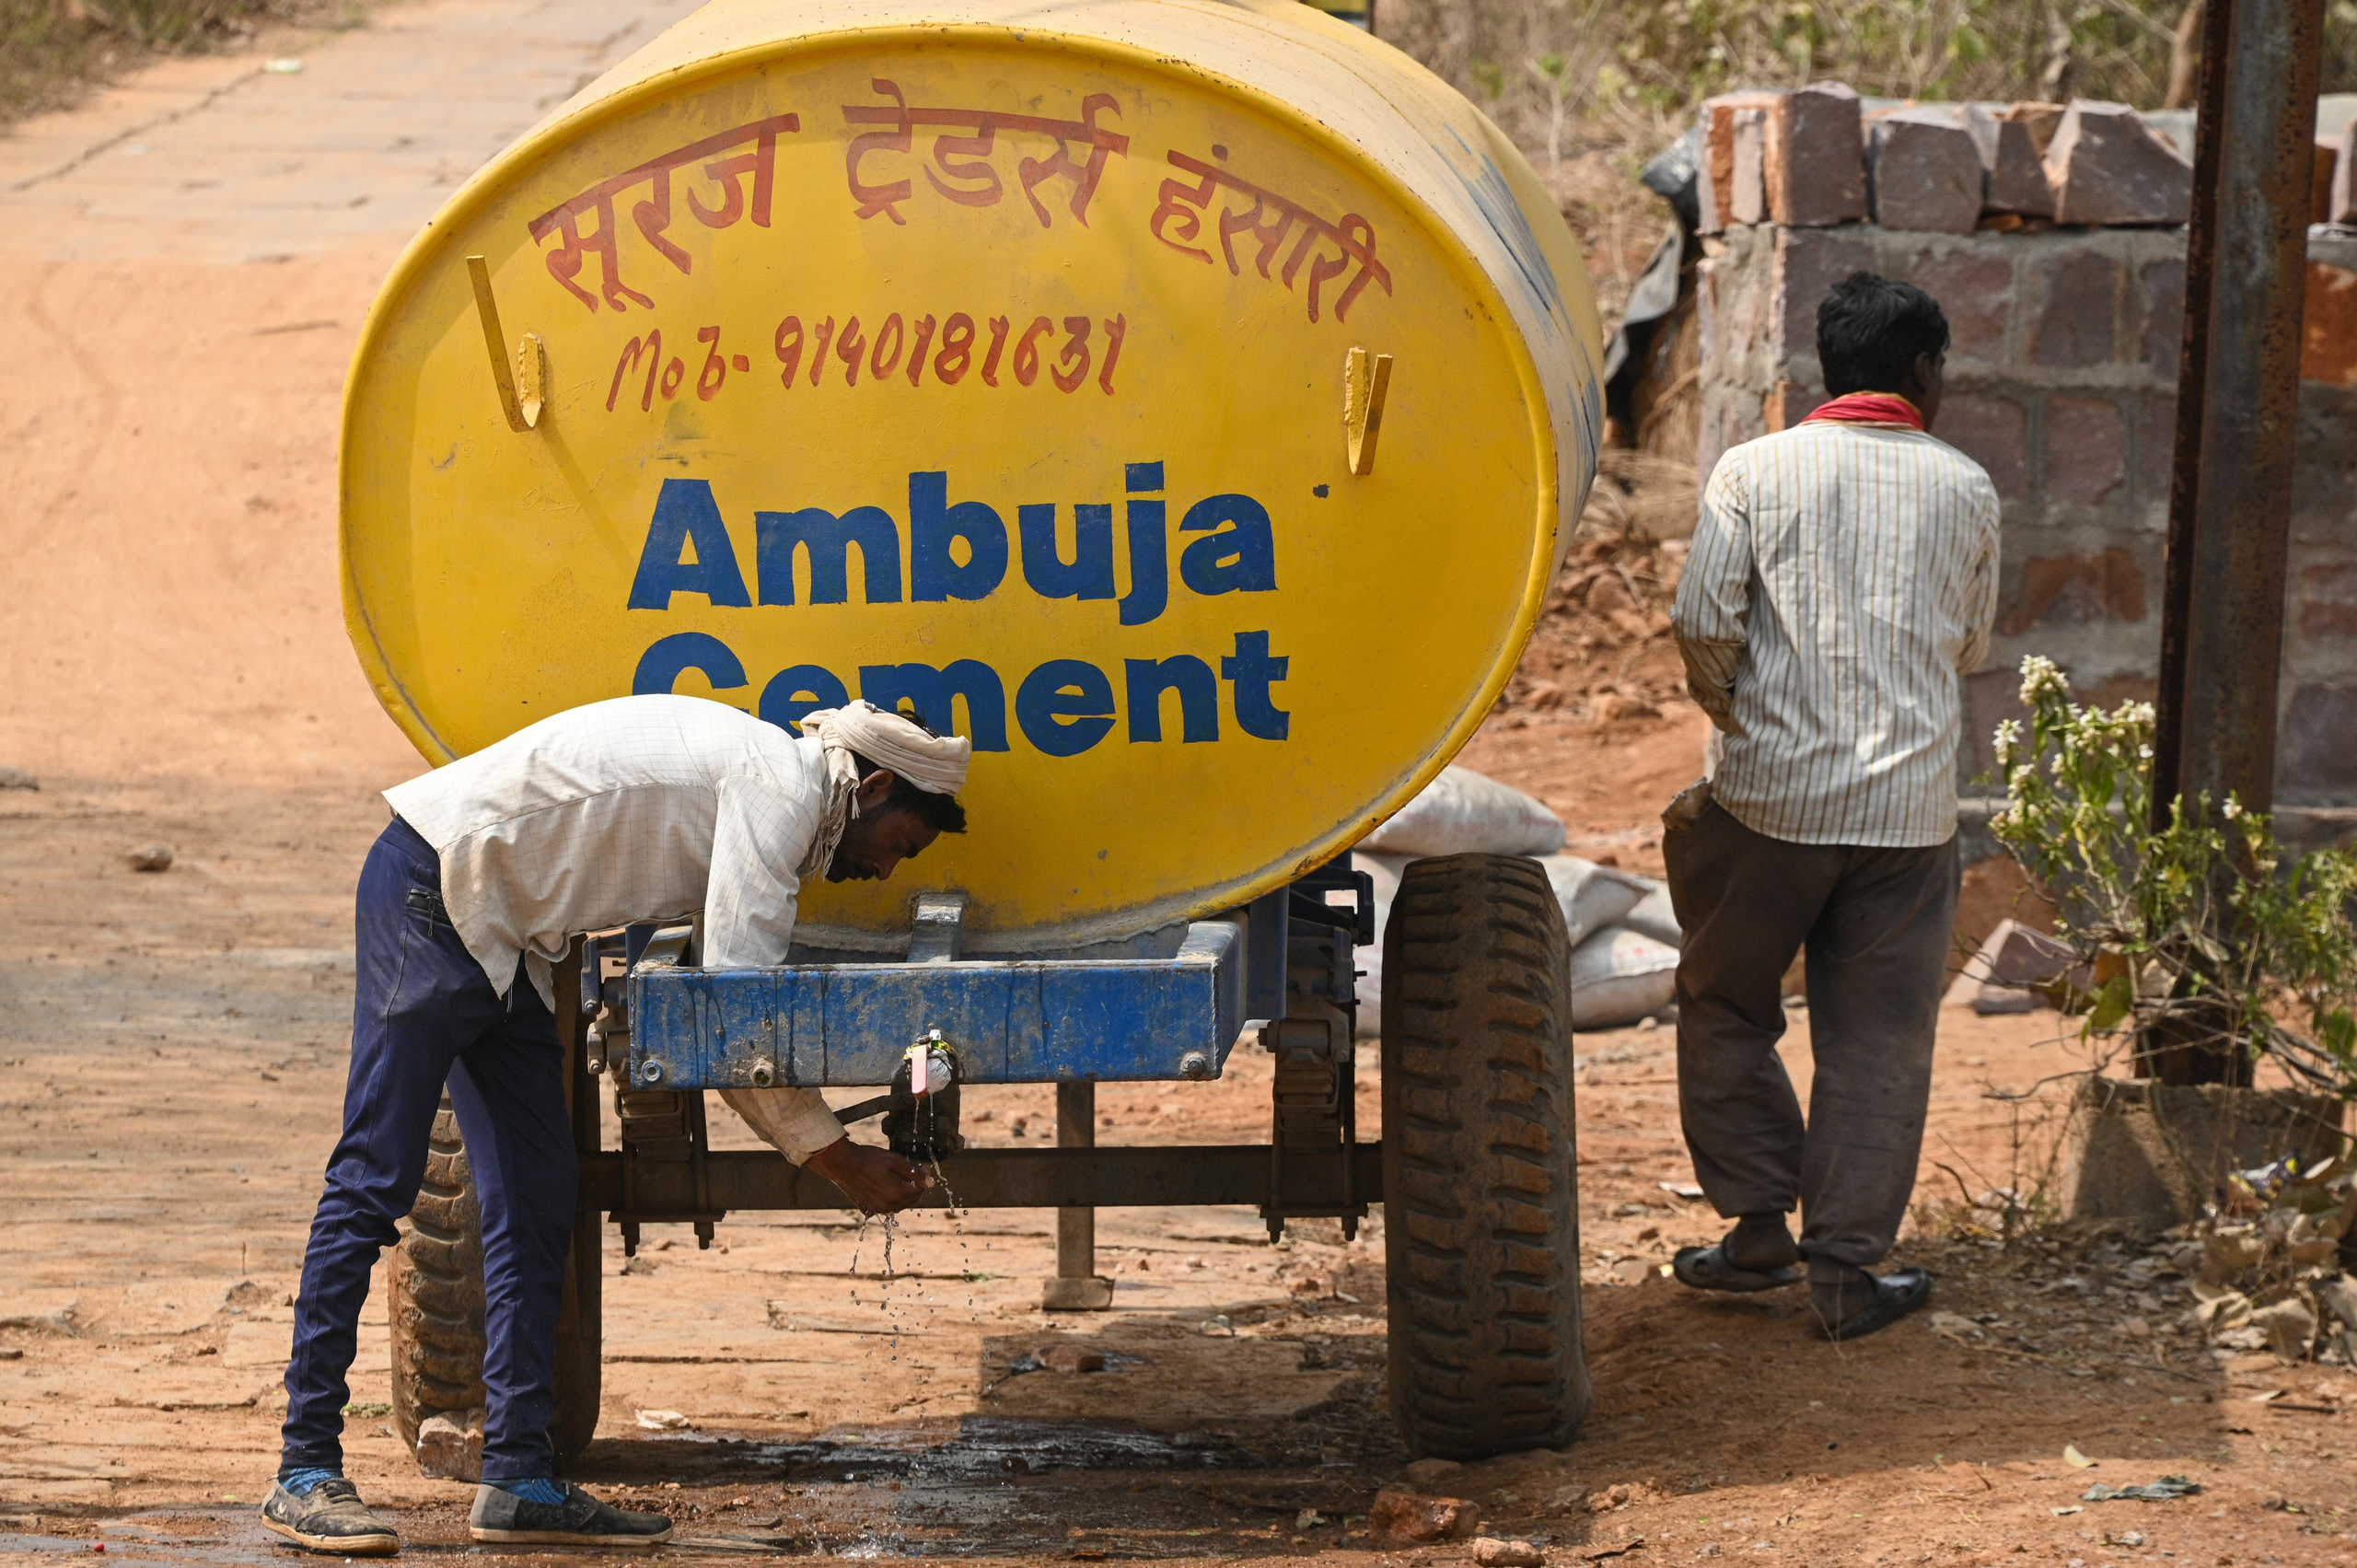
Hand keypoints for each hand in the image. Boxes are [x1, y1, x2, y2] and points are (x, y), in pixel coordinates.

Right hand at [804, 1137, 933, 1214]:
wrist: (842, 1164)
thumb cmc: (868, 1159)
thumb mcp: (894, 1160)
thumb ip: (914, 1172)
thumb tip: (930, 1181)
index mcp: (896, 1195)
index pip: (920, 1190)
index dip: (923, 1176)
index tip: (923, 1165)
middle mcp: (887, 1206)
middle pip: (911, 1199)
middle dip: (914, 1185)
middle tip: (913, 1169)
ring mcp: (876, 1209)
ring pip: (899, 1203)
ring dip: (903, 1192)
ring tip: (897, 1175)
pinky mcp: (867, 1208)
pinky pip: (885, 1205)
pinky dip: (889, 1197)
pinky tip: (884, 1184)